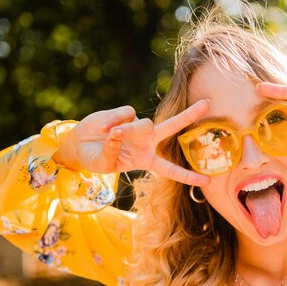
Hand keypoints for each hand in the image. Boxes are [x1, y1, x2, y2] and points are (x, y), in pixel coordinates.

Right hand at [55, 101, 210, 185]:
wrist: (78, 146)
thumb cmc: (95, 159)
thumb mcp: (104, 165)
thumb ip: (112, 153)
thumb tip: (118, 135)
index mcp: (147, 160)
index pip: (171, 170)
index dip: (188, 176)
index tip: (207, 182)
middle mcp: (147, 142)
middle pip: (172, 127)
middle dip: (189, 114)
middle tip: (207, 103)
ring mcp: (137, 127)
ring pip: (144, 124)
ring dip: (129, 131)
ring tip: (111, 135)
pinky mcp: (125, 114)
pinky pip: (125, 115)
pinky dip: (113, 121)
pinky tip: (104, 127)